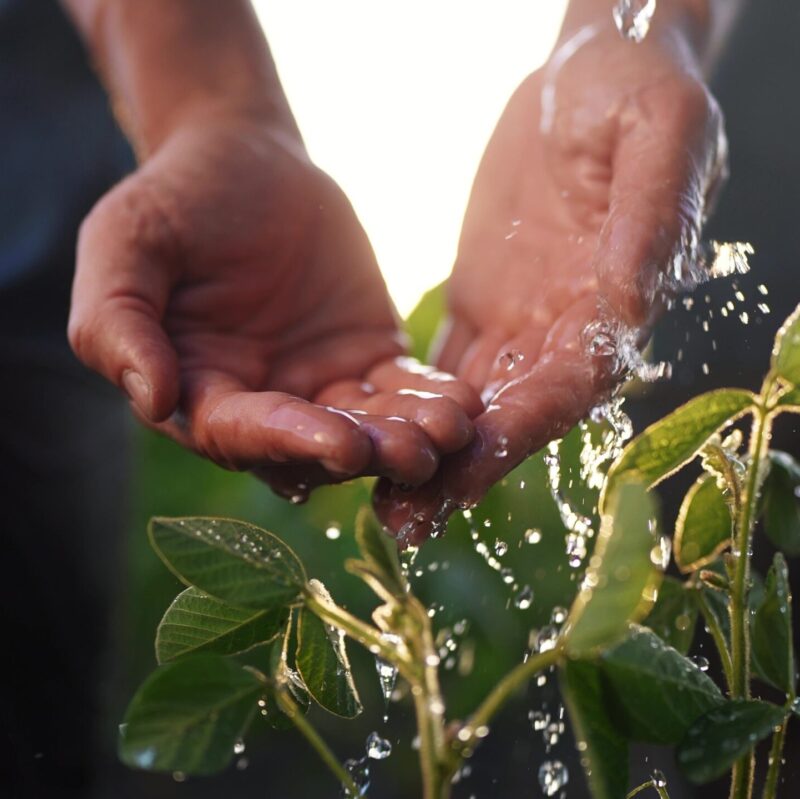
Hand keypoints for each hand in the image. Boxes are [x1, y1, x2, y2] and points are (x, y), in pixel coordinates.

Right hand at [68, 117, 481, 498]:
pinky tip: (465, 404)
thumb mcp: (125, 246)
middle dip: (368, 451)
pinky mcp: (369, 356)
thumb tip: (151, 397)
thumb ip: (118, 321)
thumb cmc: (174, 201)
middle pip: (317, 446)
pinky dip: (431, 398)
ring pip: (369, 425)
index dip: (292, 441)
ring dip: (410, 435)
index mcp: (202, 393)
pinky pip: (403, 387)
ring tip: (451, 432)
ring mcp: (323, 385)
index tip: (342, 443)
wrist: (246, 160)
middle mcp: (266, 404)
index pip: (244, 434)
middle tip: (415, 452)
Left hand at [375, 22, 726, 543]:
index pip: (570, 383)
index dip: (523, 429)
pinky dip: (411, 408)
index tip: (468, 471)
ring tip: (380, 503)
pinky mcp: (482, 308)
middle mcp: (568, 331)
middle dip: (463, 468)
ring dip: (429, 454)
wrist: (591, 72)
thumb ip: (647, 222)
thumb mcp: (658, 137)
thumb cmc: (640, 91)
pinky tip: (373, 439)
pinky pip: (445, 369)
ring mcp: (522, 325)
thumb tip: (632, 305)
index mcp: (615, 300)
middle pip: (515, 416)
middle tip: (408, 521)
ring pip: (473, 405)